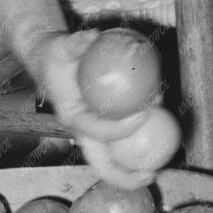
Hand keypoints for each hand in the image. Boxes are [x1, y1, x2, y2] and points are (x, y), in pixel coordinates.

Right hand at [25, 31, 163, 187]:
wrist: (50, 63)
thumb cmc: (57, 56)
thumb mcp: (62, 46)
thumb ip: (76, 42)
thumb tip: (95, 36)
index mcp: (72, 118)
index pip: (97, 131)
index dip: (120, 129)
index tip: (144, 115)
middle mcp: (82, 133)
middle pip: (102, 165)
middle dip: (126, 177)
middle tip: (152, 174)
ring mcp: (92, 135)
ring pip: (113, 161)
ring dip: (135, 167)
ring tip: (162, 166)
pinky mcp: (102, 130)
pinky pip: (121, 143)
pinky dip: (140, 143)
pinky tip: (162, 134)